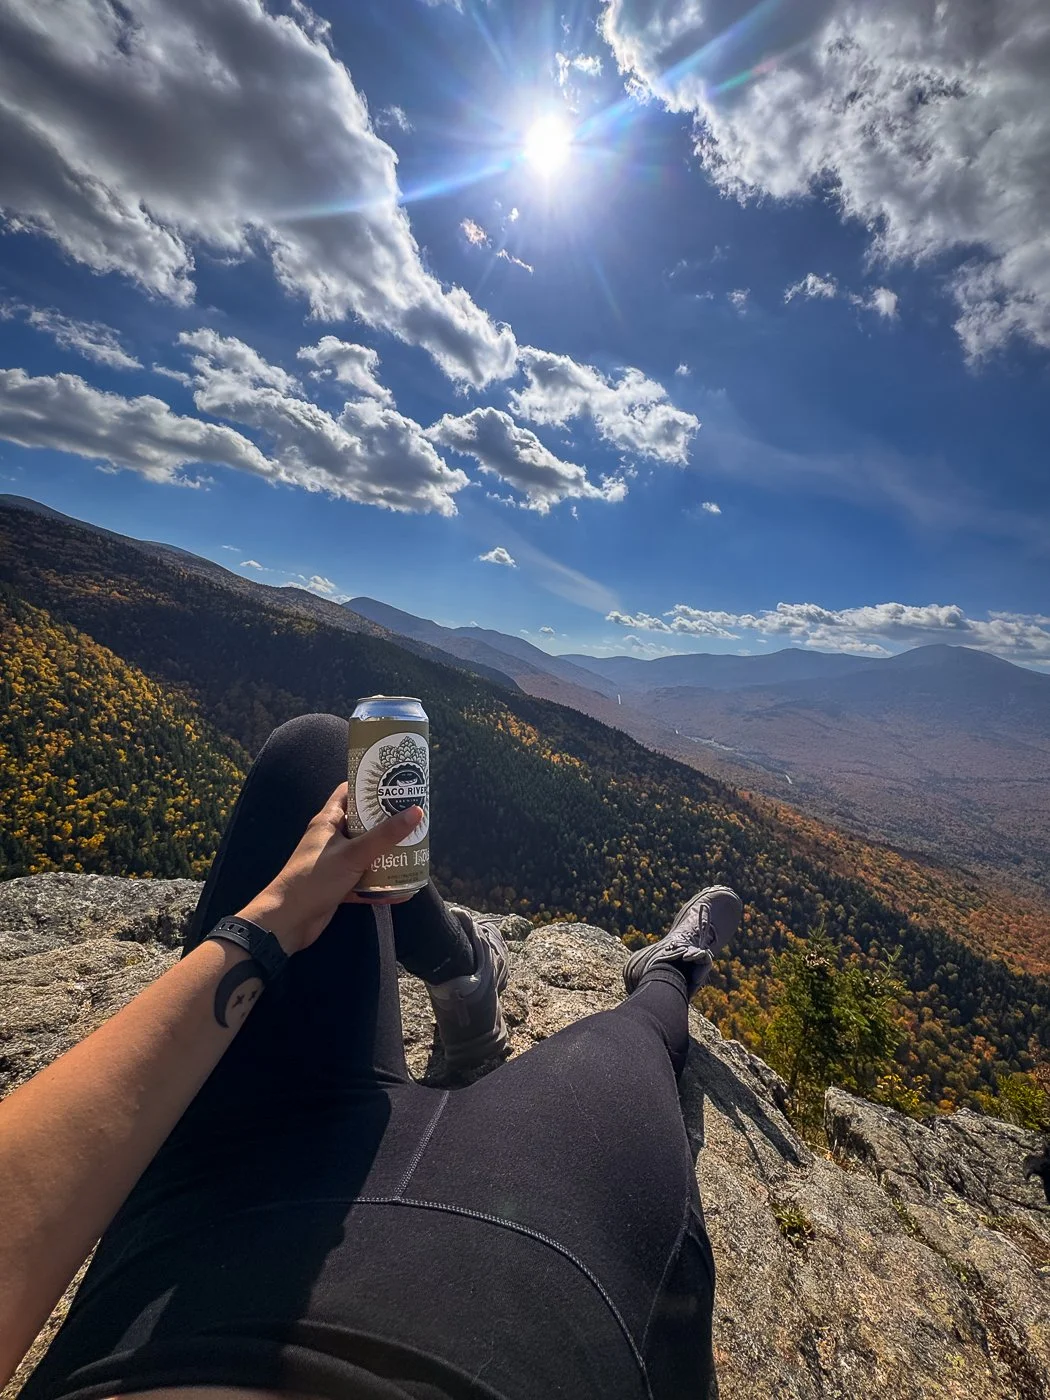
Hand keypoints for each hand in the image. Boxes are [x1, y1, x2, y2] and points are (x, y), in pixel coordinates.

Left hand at [236, 783, 422, 954]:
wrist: (287, 922)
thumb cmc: (315, 879)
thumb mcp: (353, 854)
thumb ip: (385, 835)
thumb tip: (416, 812)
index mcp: (328, 821)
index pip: (347, 792)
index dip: (369, 784)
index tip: (395, 782)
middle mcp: (330, 838)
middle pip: (362, 822)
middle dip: (386, 821)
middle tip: (413, 817)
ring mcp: (334, 862)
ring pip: (365, 852)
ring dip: (386, 854)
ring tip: (413, 850)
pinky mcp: (338, 884)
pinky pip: (363, 879)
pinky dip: (379, 883)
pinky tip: (400, 889)